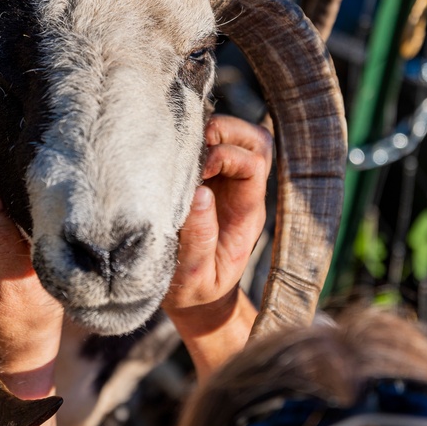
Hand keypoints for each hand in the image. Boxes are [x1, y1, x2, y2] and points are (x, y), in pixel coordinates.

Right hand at [162, 115, 271, 378]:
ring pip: (235, 133)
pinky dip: (192, 136)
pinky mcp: (200, 175)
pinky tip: (171, 147)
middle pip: (255, 139)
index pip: (253, 164)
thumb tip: (199, 193)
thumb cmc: (194, 288)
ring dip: (210, 128)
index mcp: (246, 211)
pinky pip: (205, 142)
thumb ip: (199, 239)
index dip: (227, 157)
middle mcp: (241, 189)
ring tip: (181, 142)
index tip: (197, 172)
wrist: (192, 297)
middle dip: (226, 130)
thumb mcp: (195, 275)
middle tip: (192, 143)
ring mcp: (223, 179)